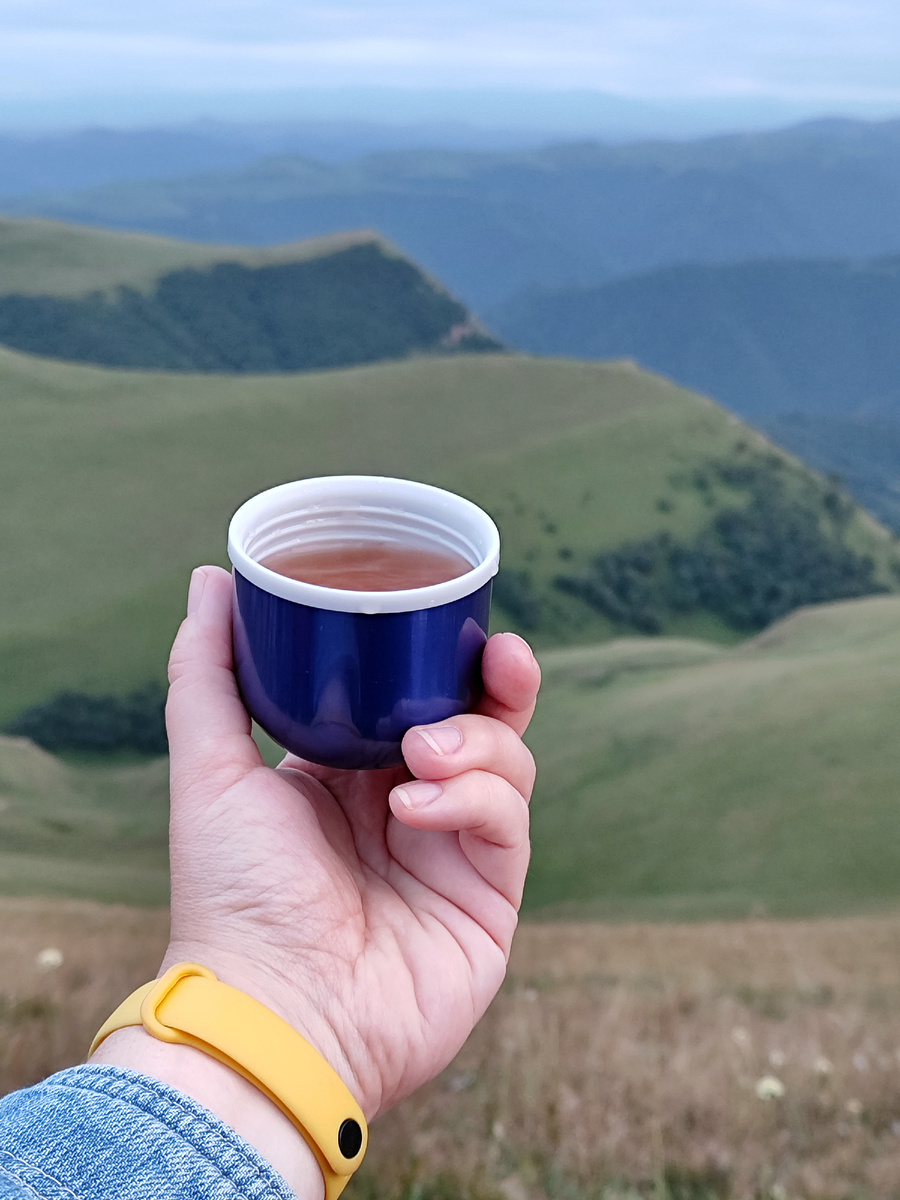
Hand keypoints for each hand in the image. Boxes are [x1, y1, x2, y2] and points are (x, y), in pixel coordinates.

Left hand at [150, 563, 536, 1117]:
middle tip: (498, 656)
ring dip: (476, 742)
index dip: (442, 654)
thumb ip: (208, 673)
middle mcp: (409, 807)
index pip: (415, 697)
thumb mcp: (209, 770)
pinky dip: (472, 799)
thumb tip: (210, 579)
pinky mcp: (490, 896)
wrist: (271, 1013)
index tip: (452, 611)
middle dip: (499, 681)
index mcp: (351, 776)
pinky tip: (417, 807)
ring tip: (421, 753)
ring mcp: (454, 853)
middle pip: (482, 721)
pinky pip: (507, 821)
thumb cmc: (230, 897)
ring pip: (508, 762)